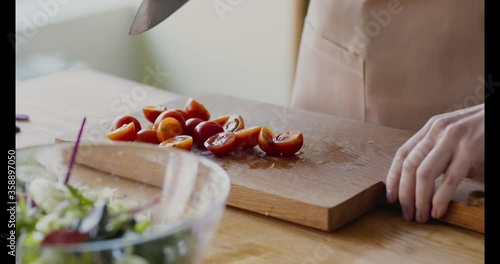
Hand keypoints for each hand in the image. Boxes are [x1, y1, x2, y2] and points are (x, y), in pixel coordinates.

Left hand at [385, 104, 483, 222]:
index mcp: (431, 128)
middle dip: (404, 194)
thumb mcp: (454, 136)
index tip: (389, 197)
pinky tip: (437, 211)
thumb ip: (440, 154)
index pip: (402, 154)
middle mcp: (437, 131)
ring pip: (424, 174)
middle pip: (409, 166)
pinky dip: (440, 198)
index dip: (393, 177)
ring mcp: (452, 139)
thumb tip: (430, 183)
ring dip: (419, 199)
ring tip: (421, 216)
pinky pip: (449, 178)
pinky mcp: (469, 149)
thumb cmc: (482, 129)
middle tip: (406, 213)